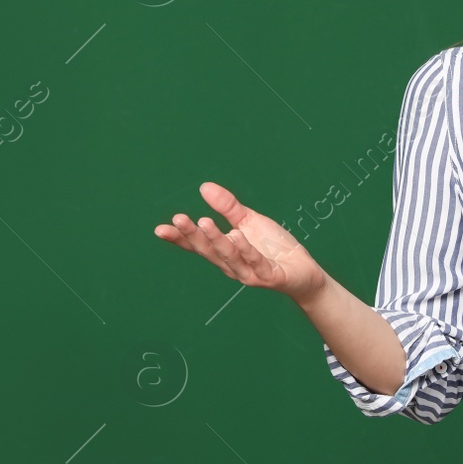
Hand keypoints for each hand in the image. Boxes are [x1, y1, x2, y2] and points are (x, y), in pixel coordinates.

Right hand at [154, 181, 325, 301]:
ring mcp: (249, 273)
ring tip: (204, 222)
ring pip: (229, 256)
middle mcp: (232, 265)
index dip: (179, 238)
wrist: (303, 271)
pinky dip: (246, 249)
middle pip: (208, 250)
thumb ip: (228, 207)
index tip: (159, 229)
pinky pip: (256, 261)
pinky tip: (237, 236)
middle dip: (192, 235)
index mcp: (224, 253)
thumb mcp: (249, 221)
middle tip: (178, 218)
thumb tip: (204, 186)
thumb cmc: (273, 247)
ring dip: (216, 240)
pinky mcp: (269, 276)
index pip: (197, 246)